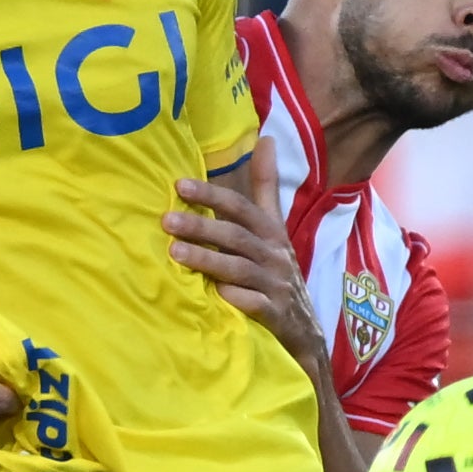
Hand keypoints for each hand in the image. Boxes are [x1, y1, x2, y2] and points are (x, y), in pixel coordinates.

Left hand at [165, 147, 314, 370]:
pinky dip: (234, 298)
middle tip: (166, 220)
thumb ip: (266, 187)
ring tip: (174, 253)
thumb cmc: (278, 273)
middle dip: (201, 226)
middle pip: (236, 236)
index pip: (241, 207)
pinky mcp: (276, 315)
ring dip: (207, 259)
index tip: (179, 185)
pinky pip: (253, 304)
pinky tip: (212, 294)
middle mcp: (274, 255)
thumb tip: (266, 139)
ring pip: (239, 269)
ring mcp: (276, 285)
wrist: (306, 332)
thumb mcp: (275, 229)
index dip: (212, 194)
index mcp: (272, 232)